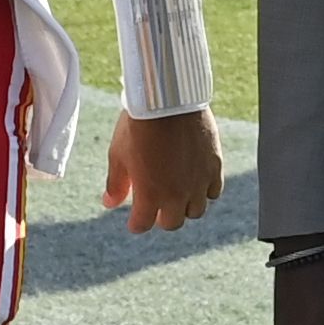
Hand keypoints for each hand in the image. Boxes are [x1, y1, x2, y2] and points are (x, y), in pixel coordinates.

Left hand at [102, 107, 222, 233]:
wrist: (167, 99)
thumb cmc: (138, 126)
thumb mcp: (118, 155)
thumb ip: (116, 184)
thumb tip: (109, 204)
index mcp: (149, 195)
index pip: (142, 225)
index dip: (136, 224)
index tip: (134, 219)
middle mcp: (176, 194)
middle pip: (172, 223)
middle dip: (161, 217)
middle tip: (156, 206)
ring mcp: (198, 182)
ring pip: (196, 210)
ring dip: (184, 206)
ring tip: (176, 193)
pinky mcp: (214, 167)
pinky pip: (214, 191)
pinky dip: (204, 191)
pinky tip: (194, 181)